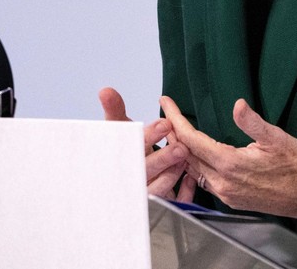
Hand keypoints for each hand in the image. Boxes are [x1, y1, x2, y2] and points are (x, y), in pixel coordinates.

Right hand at [100, 86, 194, 200]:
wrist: (119, 179)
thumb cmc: (123, 151)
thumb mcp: (119, 130)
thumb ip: (114, 110)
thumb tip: (106, 90)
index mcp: (122, 158)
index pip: (133, 148)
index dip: (148, 137)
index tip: (164, 124)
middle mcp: (131, 178)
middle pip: (145, 171)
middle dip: (163, 159)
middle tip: (180, 147)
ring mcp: (144, 194)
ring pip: (159, 189)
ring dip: (173, 173)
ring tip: (186, 157)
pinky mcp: (160, 207)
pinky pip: (174, 203)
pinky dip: (184, 192)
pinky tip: (190, 177)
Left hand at [160, 95, 296, 218]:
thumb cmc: (296, 165)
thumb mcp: (276, 137)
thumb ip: (253, 122)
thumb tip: (238, 105)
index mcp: (230, 164)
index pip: (191, 140)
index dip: (175, 119)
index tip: (166, 103)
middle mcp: (223, 183)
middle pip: (186, 155)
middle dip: (173, 133)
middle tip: (166, 113)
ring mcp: (225, 194)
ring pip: (192, 169)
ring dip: (181, 150)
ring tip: (174, 130)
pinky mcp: (230, 199)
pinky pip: (202, 180)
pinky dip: (193, 163)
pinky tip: (193, 154)